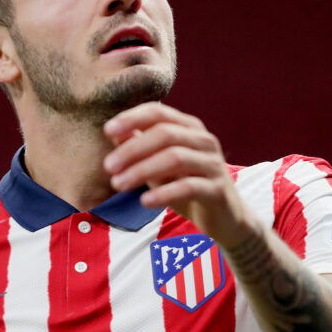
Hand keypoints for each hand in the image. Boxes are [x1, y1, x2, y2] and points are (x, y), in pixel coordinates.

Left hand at [103, 102, 255, 247]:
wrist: (225, 218)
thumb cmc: (187, 187)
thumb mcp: (159, 167)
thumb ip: (141, 148)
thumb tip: (115, 134)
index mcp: (189, 128)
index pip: (159, 112)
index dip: (132, 118)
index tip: (107, 131)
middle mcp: (204, 140)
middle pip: (165, 133)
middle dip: (133, 149)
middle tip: (108, 167)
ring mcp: (213, 163)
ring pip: (175, 157)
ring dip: (142, 170)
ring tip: (119, 185)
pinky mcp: (218, 189)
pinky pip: (189, 186)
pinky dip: (164, 193)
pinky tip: (145, 201)